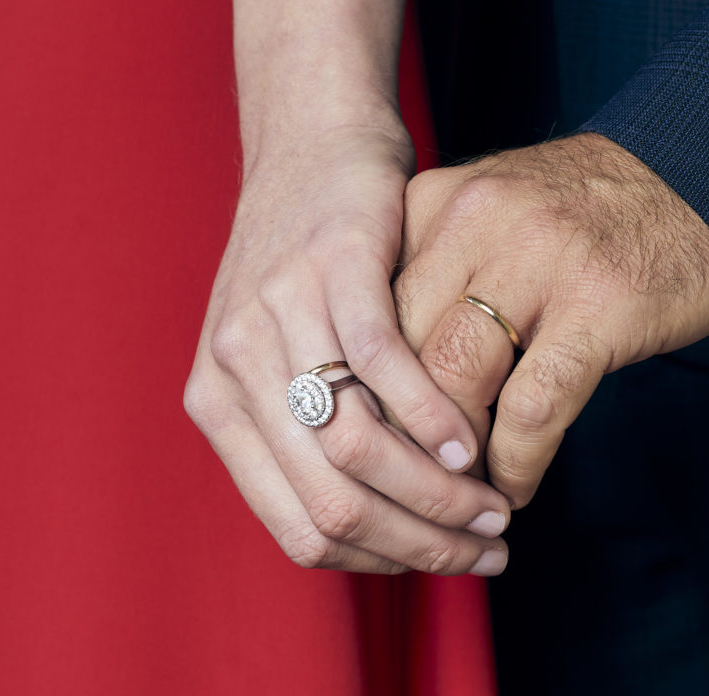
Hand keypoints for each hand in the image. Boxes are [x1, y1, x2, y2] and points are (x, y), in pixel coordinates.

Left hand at [185, 124, 512, 575]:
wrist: (313, 144)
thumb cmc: (312, 267)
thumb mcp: (287, 361)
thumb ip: (312, 443)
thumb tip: (379, 540)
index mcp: (218, 408)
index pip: (299, 530)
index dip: (382, 563)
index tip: (448, 563)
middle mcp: (232, 369)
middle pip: (331, 502)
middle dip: (420, 542)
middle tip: (487, 546)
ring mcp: (274, 316)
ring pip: (355, 446)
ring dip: (435, 490)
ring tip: (490, 500)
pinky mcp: (327, 265)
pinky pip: (381, 367)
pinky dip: (433, 416)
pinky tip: (472, 439)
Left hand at [395, 133, 708, 508]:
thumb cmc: (589, 211)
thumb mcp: (490, 211)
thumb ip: (430, 270)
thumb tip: (373, 374)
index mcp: (435, 200)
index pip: (365, 311)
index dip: (361, 389)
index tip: (370, 440)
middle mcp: (476, 221)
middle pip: (397, 350)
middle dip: (398, 432)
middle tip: (408, 481)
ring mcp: (539, 261)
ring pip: (452, 381)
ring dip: (451, 457)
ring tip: (461, 494)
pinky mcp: (599, 306)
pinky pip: (531, 408)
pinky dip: (514, 463)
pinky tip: (515, 488)